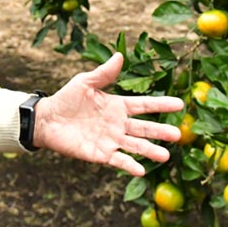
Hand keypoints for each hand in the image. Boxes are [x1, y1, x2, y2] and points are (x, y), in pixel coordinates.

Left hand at [32, 52, 183, 175]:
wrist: (47, 119)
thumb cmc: (67, 98)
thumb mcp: (85, 82)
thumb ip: (104, 73)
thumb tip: (120, 55)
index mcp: (117, 106)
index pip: (144, 105)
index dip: (161, 105)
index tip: (179, 104)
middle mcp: (118, 124)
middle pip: (144, 129)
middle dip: (160, 132)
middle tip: (178, 134)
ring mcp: (111, 140)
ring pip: (135, 146)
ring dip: (150, 151)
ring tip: (166, 155)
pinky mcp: (101, 154)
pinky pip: (118, 160)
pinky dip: (130, 165)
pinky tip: (141, 170)